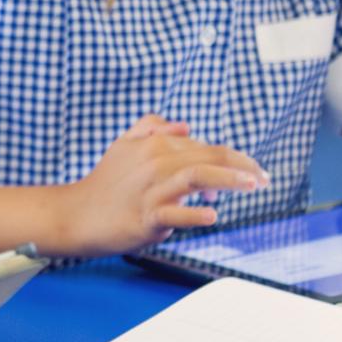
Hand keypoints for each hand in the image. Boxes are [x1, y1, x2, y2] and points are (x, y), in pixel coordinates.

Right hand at [51, 114, 267, 255]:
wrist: (77, 214)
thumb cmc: (105, 183)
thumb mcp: (124, 145)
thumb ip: (151, 127)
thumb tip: (184, 126)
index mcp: (155, 143)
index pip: (205, 147)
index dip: (232, 159)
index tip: (250, 174)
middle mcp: (155, 162)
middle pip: (208, 158)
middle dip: (243, 167)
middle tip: (264, 178)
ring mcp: (150, 189)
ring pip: (196, 177)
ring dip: (229, 181)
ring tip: (252, 186)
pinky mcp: (145, 216)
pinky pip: (174, 212)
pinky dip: (195, 213)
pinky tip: (212, 214)